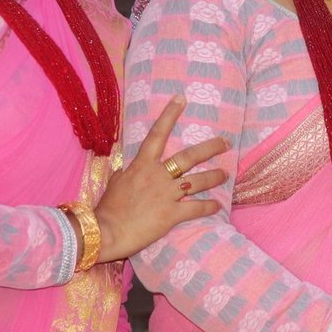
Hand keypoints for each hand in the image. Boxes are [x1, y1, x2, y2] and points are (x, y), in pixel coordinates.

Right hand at [92, 96, 228, 260]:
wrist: (105, 231)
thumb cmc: (108, 209)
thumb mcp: (116, 183)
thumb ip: (128, 172)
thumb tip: (131, 166)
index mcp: (142, 165)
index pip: (158, 134)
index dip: (170, 115)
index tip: (181, 99)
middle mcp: (157, 175)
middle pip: (189, 156)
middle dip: (210, 148)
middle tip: (226, 143)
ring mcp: (166, 194)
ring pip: (198, 181)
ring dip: (214, 176)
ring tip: (226, 174)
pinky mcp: (172, 214)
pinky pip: (196, 208)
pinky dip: (209, 206)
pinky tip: (218, 205)